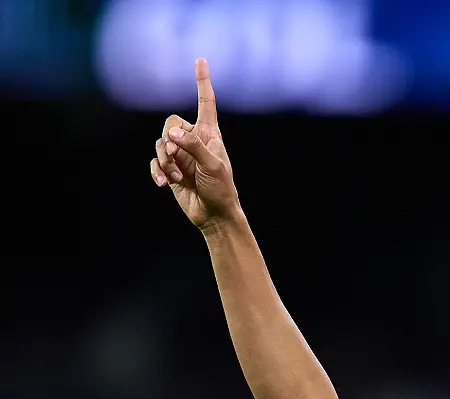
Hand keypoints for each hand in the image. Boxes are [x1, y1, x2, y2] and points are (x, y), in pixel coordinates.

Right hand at [149, 58, 239, 229]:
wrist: (214, 215)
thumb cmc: (221, 189)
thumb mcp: (213, 165)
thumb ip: (193, 146)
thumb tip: (172, 132)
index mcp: (210, 134)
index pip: (205, 102)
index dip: (202, 82)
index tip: (200, 59)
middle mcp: (194, 140)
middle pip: (170, 122)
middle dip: (169, 140)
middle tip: (178, 159)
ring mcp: (180, 154)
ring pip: (160, 143)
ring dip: (166, 161)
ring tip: (178, 177)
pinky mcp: (170, 169)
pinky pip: (155, 161)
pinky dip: (157, 172)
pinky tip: (164, 185)